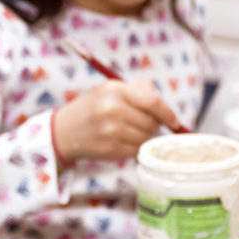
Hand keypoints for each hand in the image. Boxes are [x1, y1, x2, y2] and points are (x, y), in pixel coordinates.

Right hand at [52, 78, 181, 161]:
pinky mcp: (111, 149)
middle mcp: (113, 110)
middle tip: (143, 124)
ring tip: (130, 131)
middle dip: (154, 125)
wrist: (64, 132)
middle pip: (152, 122)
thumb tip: (161, 98)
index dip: (168, 112)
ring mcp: (112, 131)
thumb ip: (137, 88)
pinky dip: (135, 147)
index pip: (152, 102)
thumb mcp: (109, 89)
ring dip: (144, 137)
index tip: (175, 120)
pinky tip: (123, 141)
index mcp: (115, 90)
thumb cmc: (91, 108)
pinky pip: (137, 149)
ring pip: (146, 137)